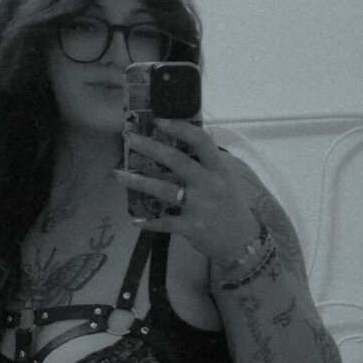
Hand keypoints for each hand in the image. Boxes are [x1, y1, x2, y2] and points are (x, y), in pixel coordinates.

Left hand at [115, 119, 258, 263]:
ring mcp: (201, 206)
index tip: (158, 121)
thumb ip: (207, 162)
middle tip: (129, 139)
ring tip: (119, 175)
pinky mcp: (193, 227)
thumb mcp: (225, 179)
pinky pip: (166, 222)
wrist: (243, 242)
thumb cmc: (230, 207)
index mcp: (218, 169)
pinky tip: (136, 222)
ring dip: (139, 182)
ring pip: (165, 190)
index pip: (201, 141)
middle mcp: (210, 184)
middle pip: (177, 160)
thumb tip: (186, 139)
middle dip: (150, 148)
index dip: (180, 128)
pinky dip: (150, 223)